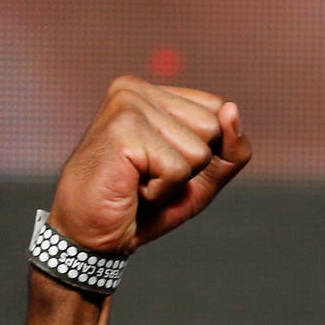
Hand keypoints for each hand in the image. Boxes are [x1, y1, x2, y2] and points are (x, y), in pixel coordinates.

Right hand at [50, 76, 252, 254]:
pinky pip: (178, 170)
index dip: (205, 150)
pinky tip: (131, 188)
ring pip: (199, 150)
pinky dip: (161, 191)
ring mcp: (127, 105)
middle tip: (149, 175)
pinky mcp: (123, 130)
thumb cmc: (144, 205)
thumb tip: (232, 109)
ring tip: (139, 181)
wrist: (92, 235)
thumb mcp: (203, 177)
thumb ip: (230, 147)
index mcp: (151, 92)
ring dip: (176, 180)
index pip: (218, 110)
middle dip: (192, 165)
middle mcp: (135, 89)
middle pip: (213, 127)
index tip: (163, 163)